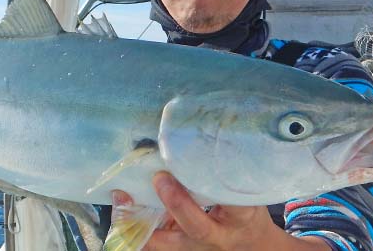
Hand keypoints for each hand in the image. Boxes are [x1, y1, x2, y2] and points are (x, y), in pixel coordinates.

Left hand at [113, 172, 331, 250]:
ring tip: (123, 197)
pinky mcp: (180, 249)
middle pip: (197, 228)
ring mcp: (196, 247)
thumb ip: (230, 172)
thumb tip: (208, 133)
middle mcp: (218, 236)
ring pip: (166, 243)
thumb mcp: (246, 191)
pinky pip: (153, 242)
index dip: (218, 185)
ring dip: (141, 220)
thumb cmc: (246, 211)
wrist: (250, 244)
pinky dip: (135, 226)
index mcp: (240, 218)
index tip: (204, 161)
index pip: (235, 204)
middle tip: (160, 178)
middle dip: (177, 204)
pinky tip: (122, 206)